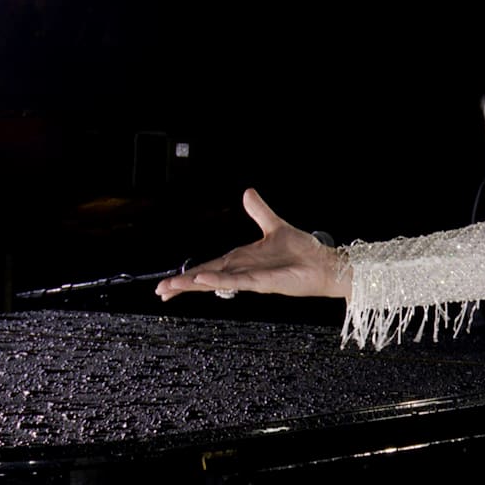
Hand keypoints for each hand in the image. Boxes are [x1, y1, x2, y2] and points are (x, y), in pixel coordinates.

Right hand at [155, 188, 351, 301]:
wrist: (324, 263)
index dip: (189, 275)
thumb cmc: (303, 251)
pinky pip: (236, 281)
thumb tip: (247, 193)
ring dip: (193, 284)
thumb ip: (259, 211)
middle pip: (206, 277)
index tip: (168, 283)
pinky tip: (203, 280)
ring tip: (171, 288)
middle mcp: (243, 270)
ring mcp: (251, 278)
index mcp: (242, 259)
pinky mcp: (262, 282)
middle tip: (160, 291)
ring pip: (215, 281)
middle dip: (183, 285)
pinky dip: (219, 280)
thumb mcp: (275, 225)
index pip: (209, 266)